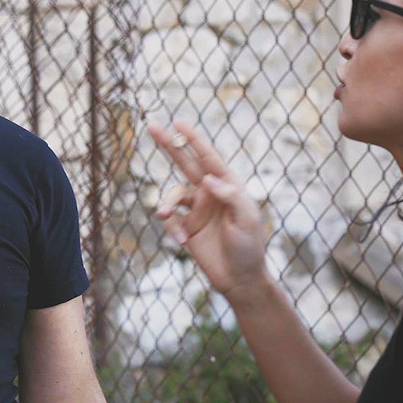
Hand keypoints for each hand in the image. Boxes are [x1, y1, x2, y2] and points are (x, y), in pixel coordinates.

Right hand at [146, 120, 267, 299]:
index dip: (194, 140)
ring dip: (166, 201)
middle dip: (169, 145)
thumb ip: (231, 196)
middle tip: (152, 127)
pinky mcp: (184, 227)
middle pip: (185, 163)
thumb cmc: (249, 248)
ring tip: (164, 214)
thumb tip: (208, 178)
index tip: (179, 123)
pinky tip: (182, 242)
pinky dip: (171, 228)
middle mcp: (209, 193)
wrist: (239, 280)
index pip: (208, 158)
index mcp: (227, 186)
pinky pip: (170, 220)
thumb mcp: (248, 220)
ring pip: (172, 194)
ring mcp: (195, 210)